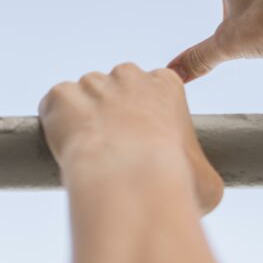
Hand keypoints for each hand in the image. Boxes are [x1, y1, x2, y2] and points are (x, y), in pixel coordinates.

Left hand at [39, 63, 223, 213]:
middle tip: (112, 151)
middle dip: (112, 112)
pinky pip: (53, 107)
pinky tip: (66, 149)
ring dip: (82, 119)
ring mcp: (92, 82)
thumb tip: (198, 187)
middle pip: (115, 87)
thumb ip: (200, 172)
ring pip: (82, 97)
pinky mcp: (60, 96)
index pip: (154, 88)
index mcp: (166, 85)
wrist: (131, 182)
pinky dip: (55, 125)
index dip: (145, 116)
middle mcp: (129, 75)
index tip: (142, 141)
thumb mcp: (209, 182)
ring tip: (89, 156)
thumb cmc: (175, 182)